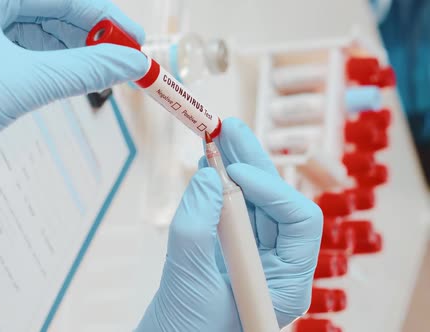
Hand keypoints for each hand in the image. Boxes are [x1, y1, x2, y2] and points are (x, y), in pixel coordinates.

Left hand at [0, 0, 147, 153]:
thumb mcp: (25, 82)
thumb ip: (84, 70)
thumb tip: (132, 64)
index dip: (103, 18)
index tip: (136, 39)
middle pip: (49, 9)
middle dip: (89, 36)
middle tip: (126, 59)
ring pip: (37, 29)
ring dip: (71, 50)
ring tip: (104, 71)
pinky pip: (21, 47)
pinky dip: (49, 61)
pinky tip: (74, 73)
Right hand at [137, 118, 322, 330]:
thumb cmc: (185, 326)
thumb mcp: (190, 278)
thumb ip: (196, 226)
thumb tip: (209, 177)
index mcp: (286, 282)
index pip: (299, 222)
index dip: (272, 191)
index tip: (235, 173)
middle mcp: (277, 265)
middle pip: (276, 203)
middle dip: (253, 164)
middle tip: (229, 129)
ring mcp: (254, 256)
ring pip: (253, 202)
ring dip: (235, 166)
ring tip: (217, 136)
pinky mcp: (231, 248)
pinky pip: (231, 210)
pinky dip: (219, 186)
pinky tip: (208, 164)